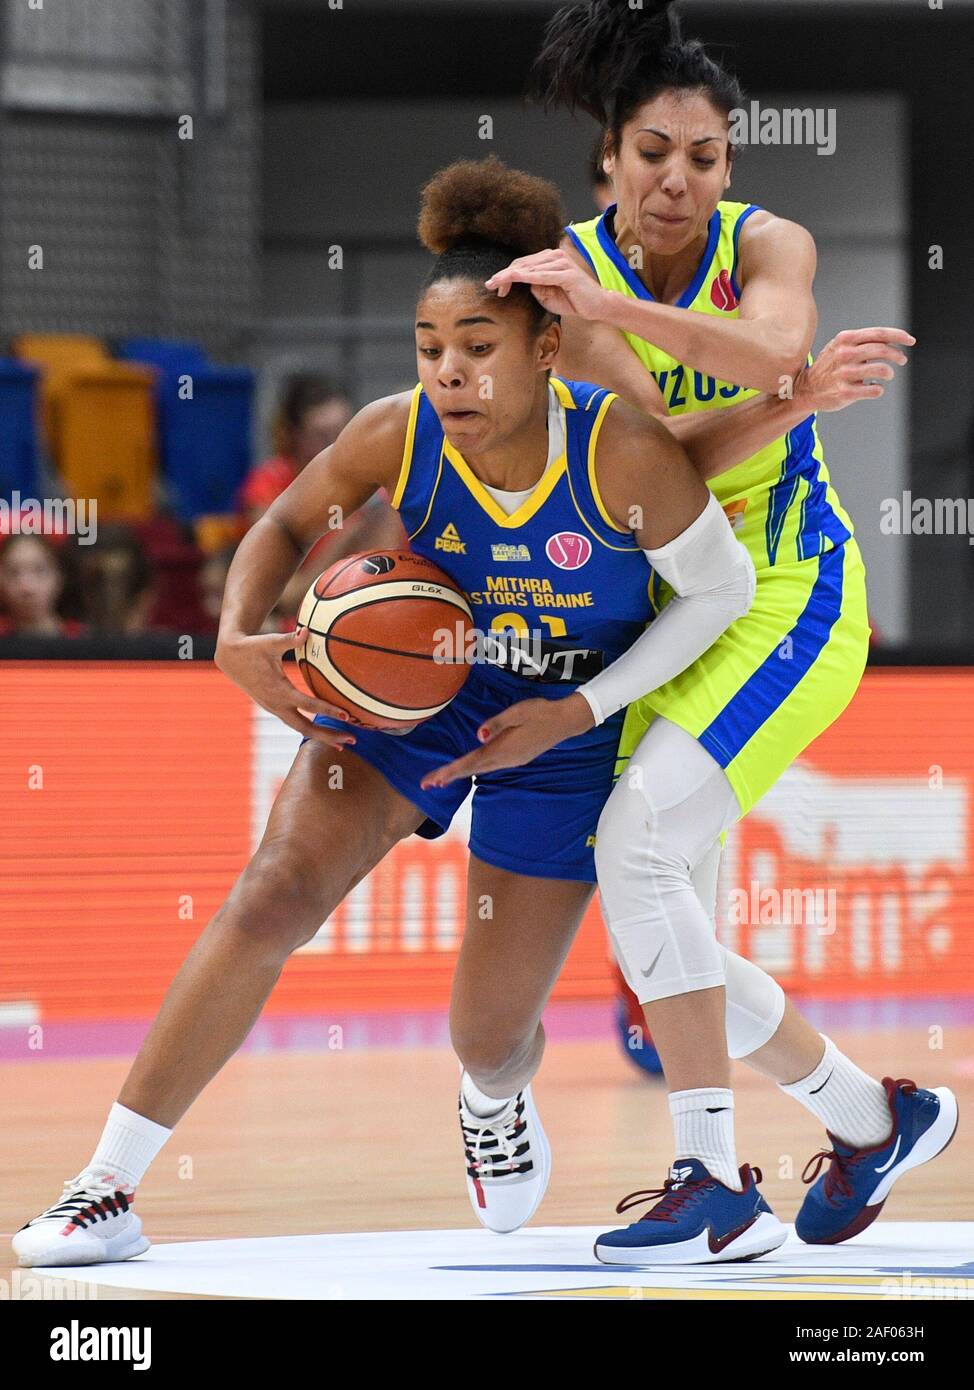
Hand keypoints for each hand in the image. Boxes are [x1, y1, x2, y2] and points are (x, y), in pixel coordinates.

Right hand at [215, 626, 357, 748]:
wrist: (230, 658)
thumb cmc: (252, 647)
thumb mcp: (270, 642)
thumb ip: (289, 639)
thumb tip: (306, 630)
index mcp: (278, 690)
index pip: (307, 704)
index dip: (327, 710)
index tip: (346, 714)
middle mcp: (276, 704)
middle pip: (305, 728)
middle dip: (328, 735)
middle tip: (351, 739)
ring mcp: (273, 709)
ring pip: (299, 728)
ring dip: (320, 736)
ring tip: (341, 743)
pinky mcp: (273, 708)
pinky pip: (293, 723)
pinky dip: (309, 729)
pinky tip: (323, 732)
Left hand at [420, 693, 594, 788]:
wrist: (566, 721)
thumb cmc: (540, 712)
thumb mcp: (518, 711)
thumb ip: (497, 723)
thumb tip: (479, 734)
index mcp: (504, 749)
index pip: (471, 763)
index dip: (450, 771)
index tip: (433, 780)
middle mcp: (506, 759)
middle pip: (472, 770)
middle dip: (448, 776)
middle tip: (426, 784)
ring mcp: (512, 761)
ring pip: (480, 769)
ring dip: (460, 773)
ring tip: (440, 779)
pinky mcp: (516, 757)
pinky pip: (489, 766)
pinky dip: (473, 768)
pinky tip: (467, 768)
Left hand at [485, 250, 611, 321]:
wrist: (596, 307)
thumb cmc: (572, 301)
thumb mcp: (547, 295)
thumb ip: (534, 287)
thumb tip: (522, 282)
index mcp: (549, 260)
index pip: (523, 264)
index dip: (507, 274)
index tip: (495, 286)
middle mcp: (555, 257)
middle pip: (522, 263)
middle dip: (504, 275)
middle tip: (490, 285)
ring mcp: (561, 263)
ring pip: (529, 268)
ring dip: (511, 276)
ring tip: (496, 284)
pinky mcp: (567, 273)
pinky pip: (542, 275)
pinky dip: (526, 277)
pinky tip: (514, 279)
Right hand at [795, 327, 914, 412]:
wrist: (805, 389)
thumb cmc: (829, 367)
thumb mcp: (840, 346)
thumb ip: (862, 341)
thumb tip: (892, 340)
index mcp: (845, 339)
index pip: (879, 334)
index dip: (899, 336)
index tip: (910, 340)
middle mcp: (844, 354)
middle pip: (883, 350)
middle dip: (898, 355)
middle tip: (902, 359)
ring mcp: (844, 374)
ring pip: (882, 370)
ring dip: (889, 372)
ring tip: (887, 374)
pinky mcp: (845, 392)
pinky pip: (874, 389)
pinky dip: (878, 389)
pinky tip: (874, 388)